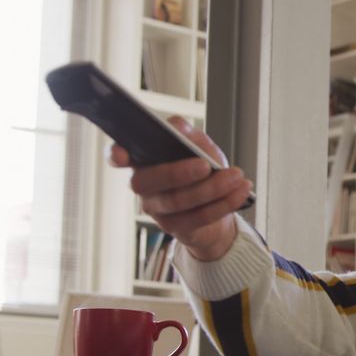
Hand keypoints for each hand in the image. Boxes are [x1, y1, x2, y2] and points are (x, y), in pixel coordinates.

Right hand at [109, 116, 253, 260]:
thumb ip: (187, 134)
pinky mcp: (176, 227)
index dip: (115, 154)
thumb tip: (177, 127)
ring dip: (212, 188)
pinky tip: (240, 191)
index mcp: (143, 159)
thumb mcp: (199, 146)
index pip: (117, 156)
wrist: (217, 206)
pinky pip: (198, 217)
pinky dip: (224, 203)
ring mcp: (157, 209)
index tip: (122, 154)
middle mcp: (144, 185)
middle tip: (205, 165)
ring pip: (178, 201)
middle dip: (178, 173)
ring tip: (236, 177)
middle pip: (150, 181)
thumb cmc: (202, 170)